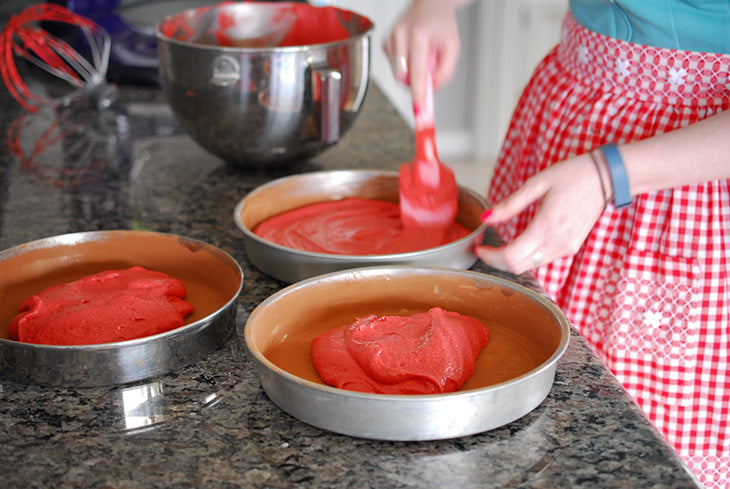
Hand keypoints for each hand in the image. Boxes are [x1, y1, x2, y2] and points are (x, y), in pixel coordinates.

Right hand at [383, 0, 463, 106]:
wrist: (430, 5)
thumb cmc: (441, 24)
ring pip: (397, 73)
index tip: (419, 108)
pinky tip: (412, 53)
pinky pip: (394, 67)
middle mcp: (400, 35)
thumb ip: (445, 70)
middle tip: (428, 76)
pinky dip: (404, 66)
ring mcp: (390, 39)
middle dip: (414, 83)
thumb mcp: (453, 47)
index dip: (418, 92)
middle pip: (402, 76)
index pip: (417, 71)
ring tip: (422, 56)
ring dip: (411, 73)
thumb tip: (434, 88)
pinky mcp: (384, 44)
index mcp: (418, 35)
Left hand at [477, 153, 607, 273]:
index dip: (490, 256)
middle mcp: (557, 243)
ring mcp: (566, 248)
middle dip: (496, 261)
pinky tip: (518, 243)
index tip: (478, 247)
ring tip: (497, 245)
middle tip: (483, 247)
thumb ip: (509, 205)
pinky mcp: (570, 248)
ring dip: (510, 260)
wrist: (605, 178)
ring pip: (529, 266)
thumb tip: (485, 219)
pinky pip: (541, 260)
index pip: (510, 257)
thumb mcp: (536, 184)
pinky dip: (525, 256)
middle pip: (517, 267)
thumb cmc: (570, 175)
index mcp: (546, 227)